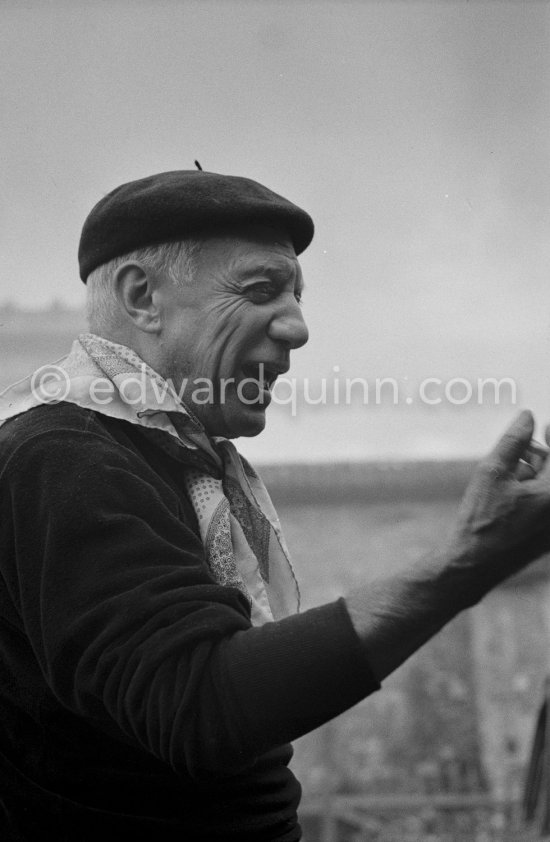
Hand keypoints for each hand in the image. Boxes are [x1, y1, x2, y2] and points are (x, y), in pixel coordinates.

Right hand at [443, 410, 549, 603]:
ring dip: (531, 477)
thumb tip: (528, 416)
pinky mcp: (547, 538)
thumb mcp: (492, 472)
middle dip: (537, 459)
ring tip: (503, 480)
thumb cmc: (481, 520)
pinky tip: (505, 498)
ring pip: (546, 490)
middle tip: (516, 454)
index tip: (543, 427)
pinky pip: (543, 508)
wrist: (473, 566)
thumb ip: (513, 441)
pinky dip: (531, 496)